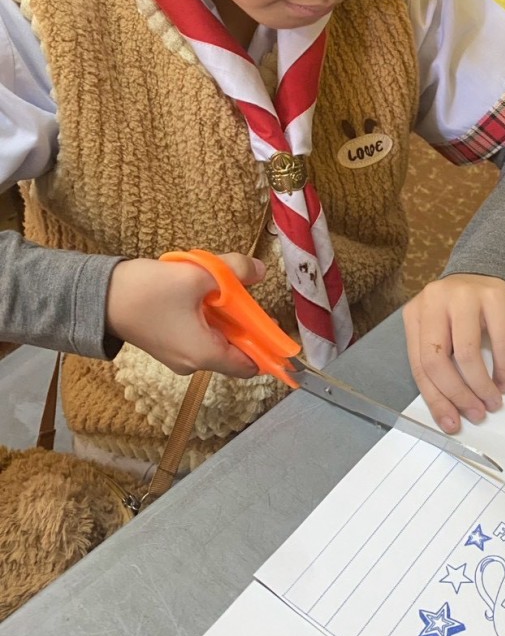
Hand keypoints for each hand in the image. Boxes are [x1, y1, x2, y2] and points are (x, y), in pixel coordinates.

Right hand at [106, 253, 265, 377]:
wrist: (98, 296)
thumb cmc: (146, 292)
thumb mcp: (197, 275)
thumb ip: (234, 271)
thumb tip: (260, 270)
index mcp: (204, 355)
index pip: (250, 365)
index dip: (267, 348)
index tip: (275, 326)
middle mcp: (193, 364)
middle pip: (236, 350)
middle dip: (244, 323)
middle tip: (241, 294)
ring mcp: (178, 357)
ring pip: (218, 340)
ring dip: (224, 316)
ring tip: (216, 288)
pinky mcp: (168, 345)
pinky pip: (200, 335)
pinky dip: (208, 317)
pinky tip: (199, 293)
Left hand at [402, 274, 504, 432]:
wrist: (486, 273)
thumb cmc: (459, 311)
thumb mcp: (440, 330)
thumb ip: (438, 361)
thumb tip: (449, 412)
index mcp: (414, 314)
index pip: (419, 365)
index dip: (436, 399)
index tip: (451, 422)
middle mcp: (434, 301)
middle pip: (437, 359)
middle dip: (457, 394)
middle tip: (475, 413)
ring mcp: (464, 296)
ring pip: (466, 353)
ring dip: (481, 385)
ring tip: (492, 401)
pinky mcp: (494, 296)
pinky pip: (499, 341)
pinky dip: (503, 368)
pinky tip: (504, 382)